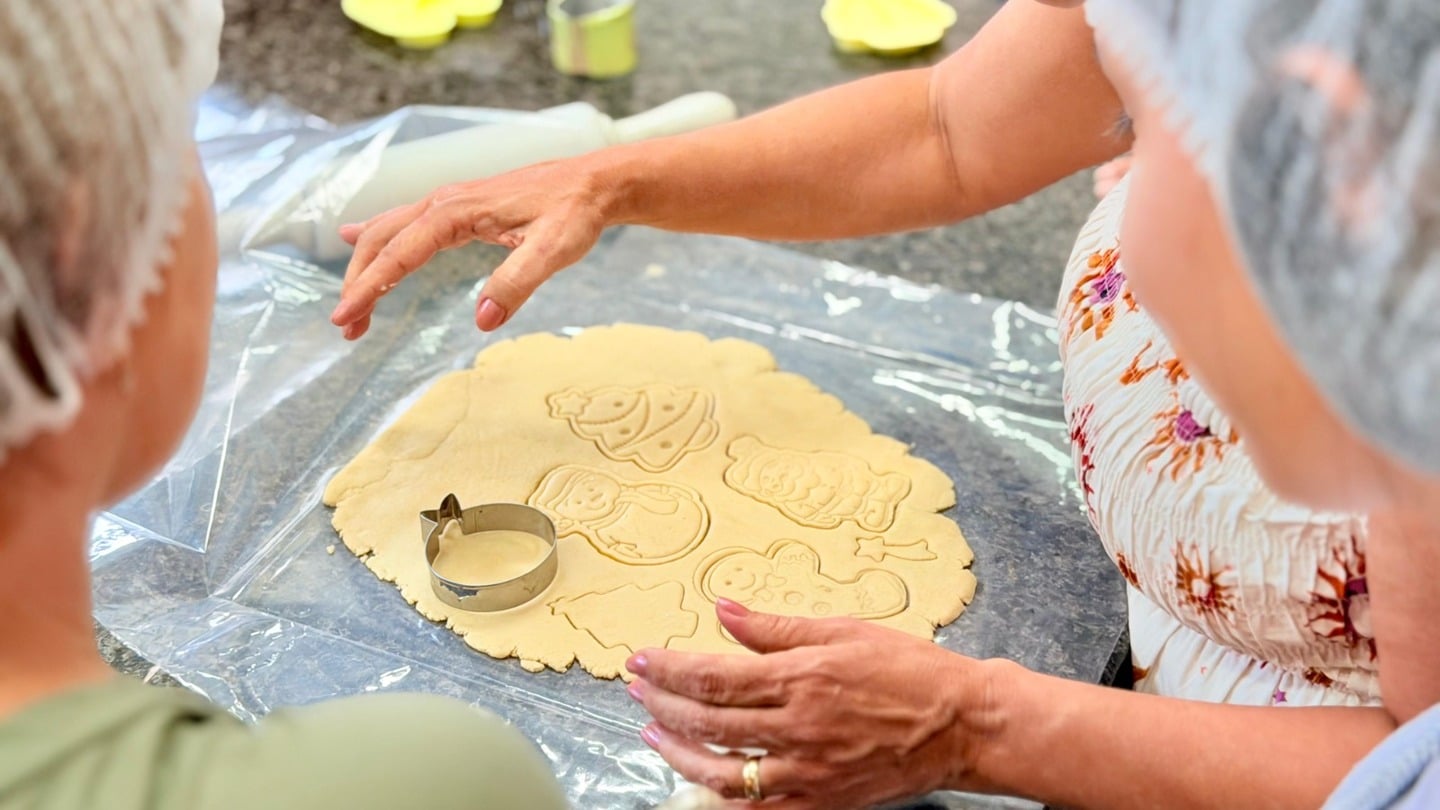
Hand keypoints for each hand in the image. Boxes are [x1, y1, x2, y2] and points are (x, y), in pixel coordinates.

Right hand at [329, 159, 610, 339]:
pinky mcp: (458, 207)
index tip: (345, 317)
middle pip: (383, 242)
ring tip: (352, 305)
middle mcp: (443, 202)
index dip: (369, 287)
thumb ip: (517, 283)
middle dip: (359, 283)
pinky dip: (377, 236)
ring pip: (390, 232)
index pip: (399, 255)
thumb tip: (482, 320)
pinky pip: (405, 222)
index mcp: (455, 212)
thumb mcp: (553, 251)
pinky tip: (354, 236)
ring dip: (366, 266)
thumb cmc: (574, 213)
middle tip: (346, 327)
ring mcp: (448, 202)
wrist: (593, 183)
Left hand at [625, 600, 1003, 808]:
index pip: (714, 676)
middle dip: (662, 706)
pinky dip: (723, 802)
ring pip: (724, 773)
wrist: (960, 724)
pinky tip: (700, 785)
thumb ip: (777, 628)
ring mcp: (808, 771)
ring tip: (655, 736)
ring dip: (680, 754)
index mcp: (802, 678)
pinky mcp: (821, 802)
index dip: (669, 669)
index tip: (641, 660)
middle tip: (637, 691)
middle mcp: (798, 727)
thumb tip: (724, 610)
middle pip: (709, 723)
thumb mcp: (843, 631)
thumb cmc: (908, 670)